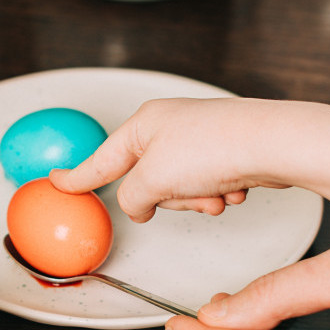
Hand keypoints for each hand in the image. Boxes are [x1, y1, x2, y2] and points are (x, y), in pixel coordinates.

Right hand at [50, 97, 293, 222]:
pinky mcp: (223, 153)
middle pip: (146, 182)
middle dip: (169, 198)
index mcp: (143, 124)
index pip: (100, 159)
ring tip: (215, 192)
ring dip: (197, 200)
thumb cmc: (215, 148)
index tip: (56, 182)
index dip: (77, 176)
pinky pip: (207, 187)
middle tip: (184, 193)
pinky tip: (233, 189)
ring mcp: (198, 140)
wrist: (272, 145)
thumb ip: (131, 198)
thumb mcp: (152, 180)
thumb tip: (137, 205)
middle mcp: (169, 127)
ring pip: (179, 190)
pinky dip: (218, 194)